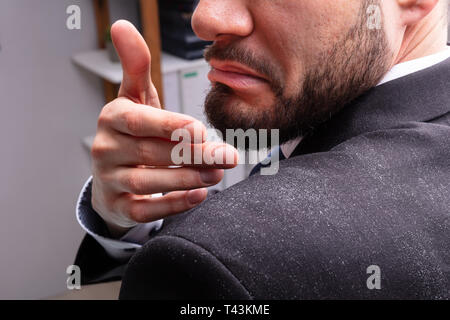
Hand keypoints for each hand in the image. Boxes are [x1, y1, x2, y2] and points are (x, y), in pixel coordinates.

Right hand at [90, 20, 237, 236]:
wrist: (112, 173)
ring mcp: (110, 180)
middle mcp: (106, 149)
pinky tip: (200, 196)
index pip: (141, 121)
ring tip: (218, 174)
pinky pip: (145, 210)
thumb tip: (121, 25)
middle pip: (152, 153)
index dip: (170, 126)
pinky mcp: (119, 206)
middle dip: (193, 155)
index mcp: (113, 118)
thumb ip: (136, 66)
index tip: (200, 130)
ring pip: (149, 182)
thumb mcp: (134, 97)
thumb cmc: (132, 131)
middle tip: (226, 156)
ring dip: (188, 179)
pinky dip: (174, 205)